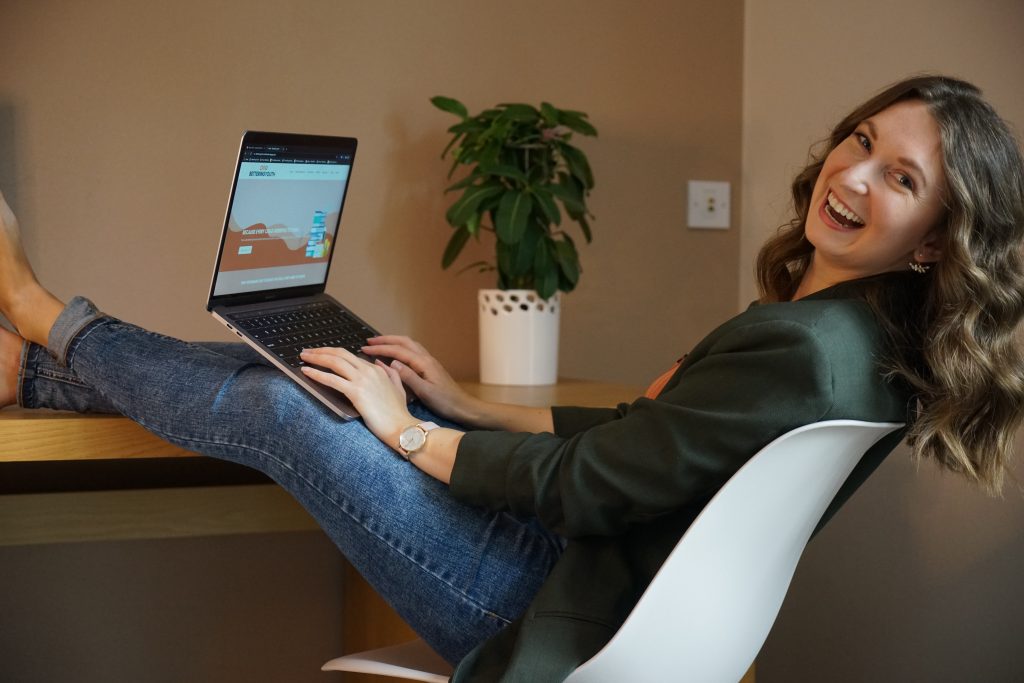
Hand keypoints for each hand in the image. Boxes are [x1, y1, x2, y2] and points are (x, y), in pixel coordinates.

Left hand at [299, 347, 412, 448]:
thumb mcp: (399, 388)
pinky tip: (306, 371)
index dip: (334, 354)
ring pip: (334, 362)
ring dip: (316, 357)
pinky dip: (317, 373)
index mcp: (377, 369)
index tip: (322, 354)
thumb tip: (381, 362)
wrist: (401, 426)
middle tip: (307, 351)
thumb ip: (391, 373)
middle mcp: (369, 370)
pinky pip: (332, 379)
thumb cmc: (399, 413)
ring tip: (304, 357)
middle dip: (321, 350)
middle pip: (340, 353)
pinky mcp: (356, 392)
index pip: (351, 357)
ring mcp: (362, 380)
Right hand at [360, 336, 477, 422]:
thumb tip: (393, 362)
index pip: (398, 351)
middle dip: (386, 340)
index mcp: (423, 363)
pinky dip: (401, 349)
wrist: (463, 407)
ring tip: (379, 345)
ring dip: (393, 342)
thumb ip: (409, 376)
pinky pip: (412, 352)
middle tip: (369, 342)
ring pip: (409, 345)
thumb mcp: (425, 392)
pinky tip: (395, 356)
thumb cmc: (445, 402)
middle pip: (404, 342)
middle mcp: (426, 358)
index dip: (380, 349)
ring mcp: (429, 362)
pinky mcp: (430, 367)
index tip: (365, 349)